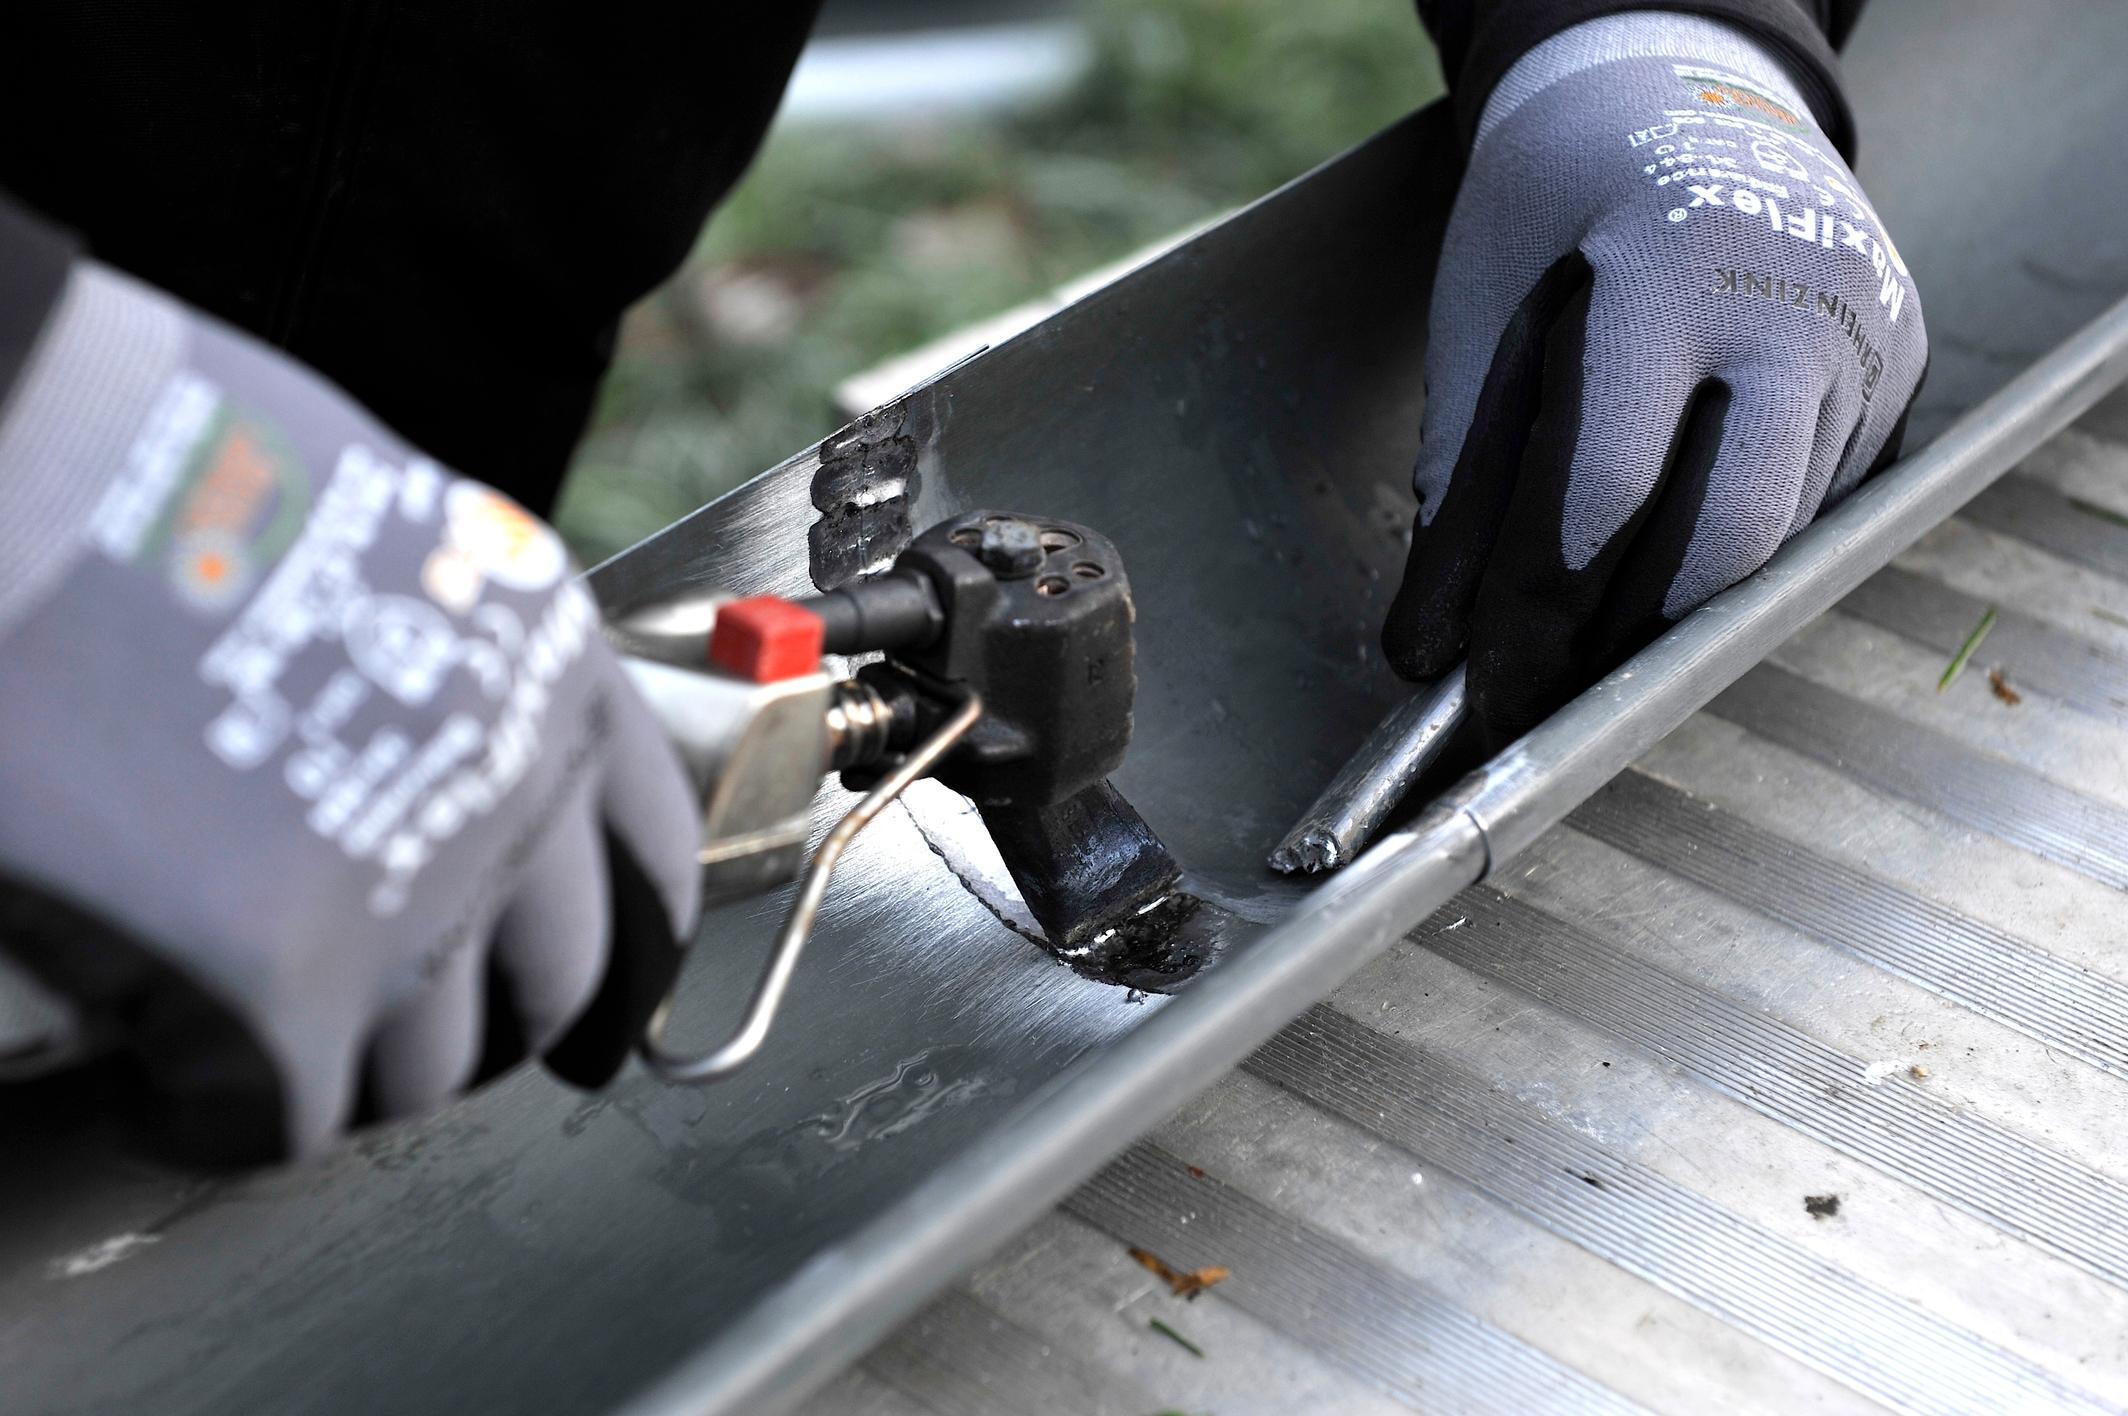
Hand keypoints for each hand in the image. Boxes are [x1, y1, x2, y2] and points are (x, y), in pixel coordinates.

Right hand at [0, 264, 700, 1161]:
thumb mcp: (385, 534)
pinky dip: (217, 1120)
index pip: (649, 853)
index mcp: (549, 665)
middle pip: (551, 980)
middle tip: (410, 1042)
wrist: (36, 456)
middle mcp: (516, 786)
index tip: (606, 1017)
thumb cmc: (171, 465)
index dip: (633, 949)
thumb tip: (428, 757)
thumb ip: (445, 663)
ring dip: (352, 1078)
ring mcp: (413, 895)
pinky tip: (165, 1092)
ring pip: (426, 1067)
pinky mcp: (283, 990)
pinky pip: (278, 1121)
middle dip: (488, 1027)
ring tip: (268, 1056)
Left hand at [1382, 12, 1925, 741]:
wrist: (1681, 93)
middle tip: (1545, 691)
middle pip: (1718, 548)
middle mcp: (1794, 312)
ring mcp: (1867, 342)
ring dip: (1677, 610)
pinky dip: (1732, 554)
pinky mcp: (1901, 369)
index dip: (1539, 614)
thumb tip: (1437, 648)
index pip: (1603, 494)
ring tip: (1591, 634)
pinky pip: (1815, 508)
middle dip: (1623, 644)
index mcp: (1671, 277)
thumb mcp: (1484, 312)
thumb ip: (1465, 478)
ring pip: (1774, 546)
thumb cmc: (1560, 201)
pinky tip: (1667, 554)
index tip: (1491, 692)